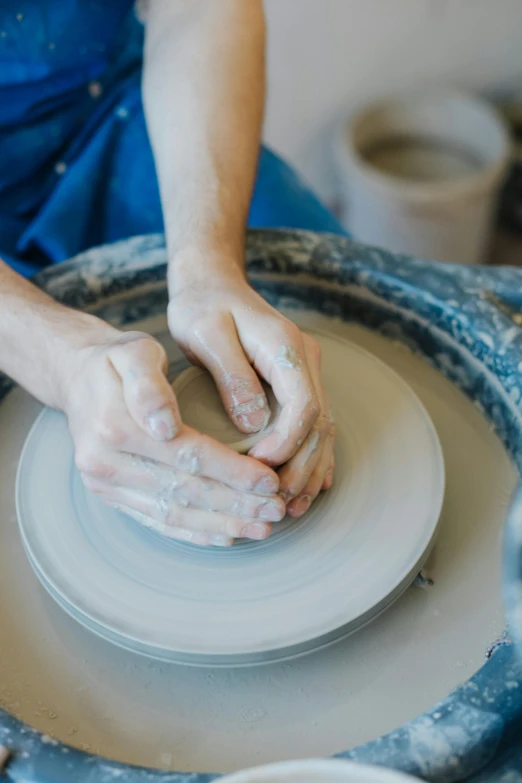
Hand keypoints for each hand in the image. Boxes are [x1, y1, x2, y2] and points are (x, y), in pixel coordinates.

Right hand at [62, 328, 284, 545]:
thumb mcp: (133, 351)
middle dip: (235, 504)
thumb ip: (149, 385)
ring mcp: (104, 485)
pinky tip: (225, 537)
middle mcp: (105, 463)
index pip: (187, 455)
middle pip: (184, 490)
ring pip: (172, 513)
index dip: (232, 471)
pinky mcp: (109, 497)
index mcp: (115, 425)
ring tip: (261, 529)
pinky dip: (193, 532)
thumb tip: (164, 426)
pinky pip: (156, 521)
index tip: (269, 480)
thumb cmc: (117, 361)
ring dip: (220, 525)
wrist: (75, 378)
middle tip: (276, 510)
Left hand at [168, 264, 334, 517]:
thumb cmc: (202, 306)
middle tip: (279, 503)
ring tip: (293, 506)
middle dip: (301, 467)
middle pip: (318, 424)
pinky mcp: (293, 383)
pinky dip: (310, 457)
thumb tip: (253, 425)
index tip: (260, 468)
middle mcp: (303, 361)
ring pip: (320, 429)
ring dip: (309, 469)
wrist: (212, 283)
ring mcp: (302, 373)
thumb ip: (231, 375)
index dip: (287, 443)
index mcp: (285, 347)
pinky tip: (305, 486)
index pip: (303, 405)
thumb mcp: (206, 333)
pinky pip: (311, 425)